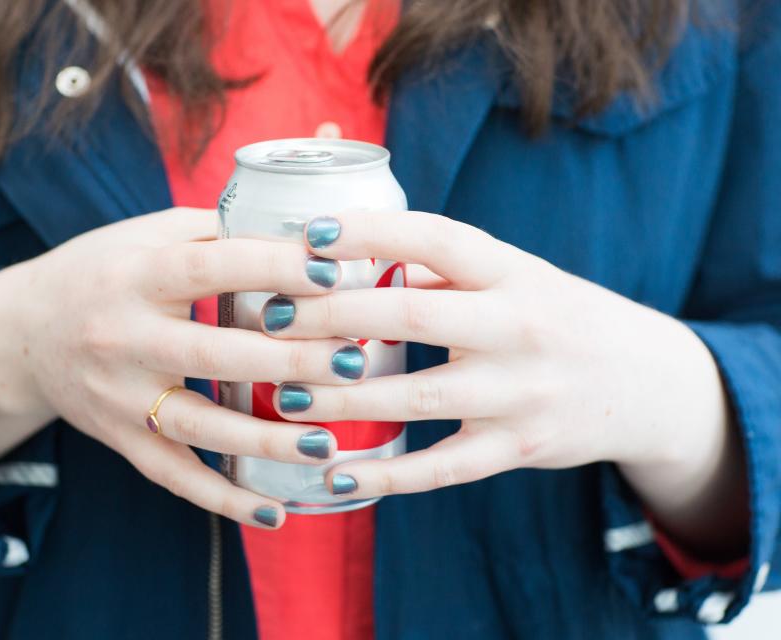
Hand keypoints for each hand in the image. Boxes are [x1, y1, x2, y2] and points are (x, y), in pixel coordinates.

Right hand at [0, 207, 369, 528]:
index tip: (330, 272)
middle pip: (211, 353)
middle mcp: (122, 337)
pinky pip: (174, 476)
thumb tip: (298, 228)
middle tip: (352, 362)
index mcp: (135, 276)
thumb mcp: (143, 236)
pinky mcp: (120, 439)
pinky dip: (224, 500)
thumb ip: (211, 231)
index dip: (268, 268)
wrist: (22, 333)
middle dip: (286, 360)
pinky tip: (275, 512)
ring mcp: (119, 397)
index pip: (206, 267)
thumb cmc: (100, 273)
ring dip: (265, 440)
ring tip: (327, 446)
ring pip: (198, 426)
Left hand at [262, 211, 743, 551]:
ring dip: (345, 400)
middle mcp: (521, 326)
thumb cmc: (554, 317)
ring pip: (420, 396)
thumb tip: (353, 253)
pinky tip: (337, 474)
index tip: (307, 232)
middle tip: (270, 318)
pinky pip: (445, 467)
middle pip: (415, 313)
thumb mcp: (515, 276)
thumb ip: (442, 267)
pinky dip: (389, 474)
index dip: (370, 231)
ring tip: (282, 398)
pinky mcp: (520, 448)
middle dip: (335, 316)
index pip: (435, 238)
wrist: (643, 381)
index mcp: (513, 272)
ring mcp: (523, 392)